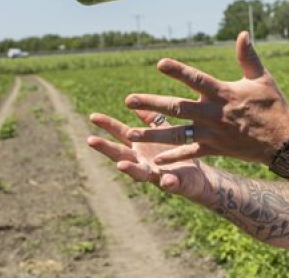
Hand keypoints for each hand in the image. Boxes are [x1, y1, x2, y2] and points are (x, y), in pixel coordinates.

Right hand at [87, 109, 207, 199]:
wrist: (198, 176)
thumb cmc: (177, 154)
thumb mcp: (164, 133)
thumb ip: (151, 121)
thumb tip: (137, 104)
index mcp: (141, 147)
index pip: (121, 134)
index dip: (107, 126)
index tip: (93, 116)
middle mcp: (143, 161)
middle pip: (121, 154)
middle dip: (106, 148)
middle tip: (90, 140)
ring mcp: (156, 174)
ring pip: (139, 173)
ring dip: (130, 170)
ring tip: (121, 166)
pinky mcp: (173, 184)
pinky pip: (170, 184)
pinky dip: (167, 182)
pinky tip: (165, 180)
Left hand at [124, 31, 288, 165]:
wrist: (283, 141)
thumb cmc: (273, 106)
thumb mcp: (262, 78)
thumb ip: (248, 57)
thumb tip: (242, 33)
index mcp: (224, 93)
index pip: (196, 79)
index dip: (178, 71)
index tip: (159, 63)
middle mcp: (213, 114)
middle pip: (177, 107)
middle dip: (151, 104)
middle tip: (128, 100)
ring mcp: (212, 134)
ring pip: (177, 133)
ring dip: (153, 133)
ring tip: (131, 133)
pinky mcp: (215, 149)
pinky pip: (190, 153)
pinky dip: (173, 156)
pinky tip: (156, 159)